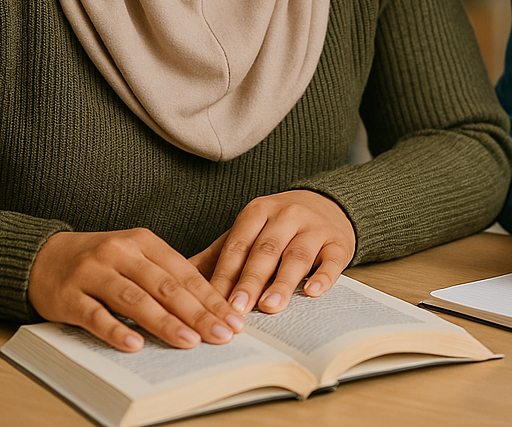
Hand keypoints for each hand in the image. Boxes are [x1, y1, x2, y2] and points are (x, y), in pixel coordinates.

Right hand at [27, 228, 245, 351]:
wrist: (44, 256)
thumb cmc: (101, 261)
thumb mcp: (135, 256)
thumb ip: (165, 275)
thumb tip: (209, 306)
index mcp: (144, 242)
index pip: (184, 272)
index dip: (211, 297)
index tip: (233, 319)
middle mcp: (121, 253)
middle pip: (165, 286)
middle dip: (198, 313)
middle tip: (222, 335)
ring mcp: (94, 273)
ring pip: (135, 299)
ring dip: (165, 322)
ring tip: (190, 341)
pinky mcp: (69, 296)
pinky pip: (95, 316)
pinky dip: (116, 330)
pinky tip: (135, 345)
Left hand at [191, 190, 355, 314]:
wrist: (327, 204)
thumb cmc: (277, 228)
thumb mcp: (247, 232)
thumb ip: (216, 257)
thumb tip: (173, 283)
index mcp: (258, 211)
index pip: (238, 245)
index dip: (224, 275)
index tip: (211, 303)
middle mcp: (286, 215)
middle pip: (265, 250)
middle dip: (250, 280)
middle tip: (237, 308)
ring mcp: (314, 227)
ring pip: (296, 254)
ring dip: (283, 282)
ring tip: (270, 306)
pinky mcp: (338, 241)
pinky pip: (332, 259)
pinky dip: (324, 276)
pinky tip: (313, 292)